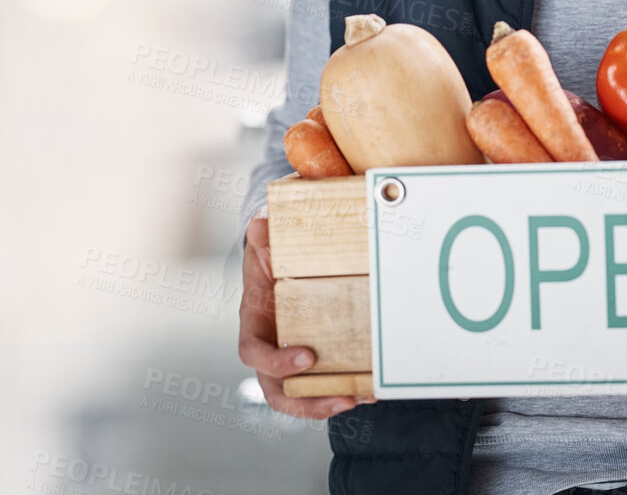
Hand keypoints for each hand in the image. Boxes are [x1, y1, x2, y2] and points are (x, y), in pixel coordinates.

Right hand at [237, 215, 373, 417]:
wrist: (284, 259)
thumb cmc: (273, 255)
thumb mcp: (267, 243)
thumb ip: (263, 236)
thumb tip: (260, 224)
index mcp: (254, 322)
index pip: (254, 353)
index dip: (276, 362)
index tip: (307, 357)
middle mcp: (269, 346)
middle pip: (276, 389)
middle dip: (306, 401)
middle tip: (341, 397)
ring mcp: (290, 356)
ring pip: (299, 395)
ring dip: (326, 402)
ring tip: (359, 397)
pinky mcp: (313, 359)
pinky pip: (325, 382)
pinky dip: (346, 387)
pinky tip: (372, 388)